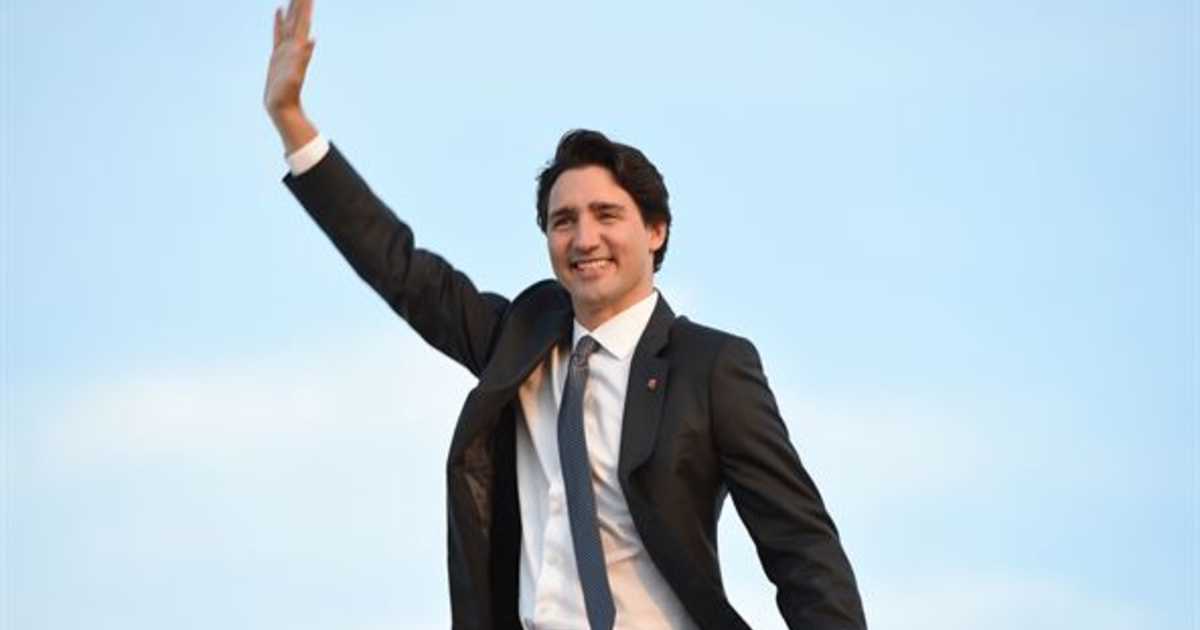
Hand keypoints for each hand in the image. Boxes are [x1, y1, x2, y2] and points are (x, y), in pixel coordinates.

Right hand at [264, 0, 317, 150]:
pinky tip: (279, 10)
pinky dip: (279, 20)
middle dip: (300, 2)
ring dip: (292, 8)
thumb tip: (312, 40)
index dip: (305, 6)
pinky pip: (278, 32)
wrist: (282, 108)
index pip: (302, 21)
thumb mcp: (295, 75)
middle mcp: (293, 45)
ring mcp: (285, 49)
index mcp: (297, 47)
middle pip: (298, 18)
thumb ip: (303, 58)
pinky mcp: (277, 54)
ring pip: (289, 22)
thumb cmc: (287, 95)